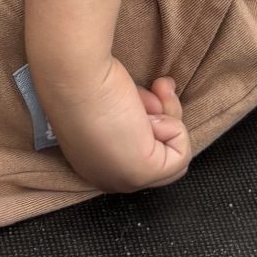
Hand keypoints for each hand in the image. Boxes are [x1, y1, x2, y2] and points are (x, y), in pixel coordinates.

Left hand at [39, 55, 188, 194]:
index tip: (137, 97)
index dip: (149, 119)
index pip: (139, 153)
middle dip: (163, 117)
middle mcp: (107, 176)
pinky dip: (174, 128)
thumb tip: (153, 116)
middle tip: (155, 90)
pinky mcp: (142, 173)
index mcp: (94, 164)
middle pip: (158, 155)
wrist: (74, 77)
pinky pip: (182, 157)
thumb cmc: (85, 80)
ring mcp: (124, 179)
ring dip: (166, 120)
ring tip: (143, 100)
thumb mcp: (114, 102)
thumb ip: (132, 118)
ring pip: (172, 157)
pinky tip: (148, 116)